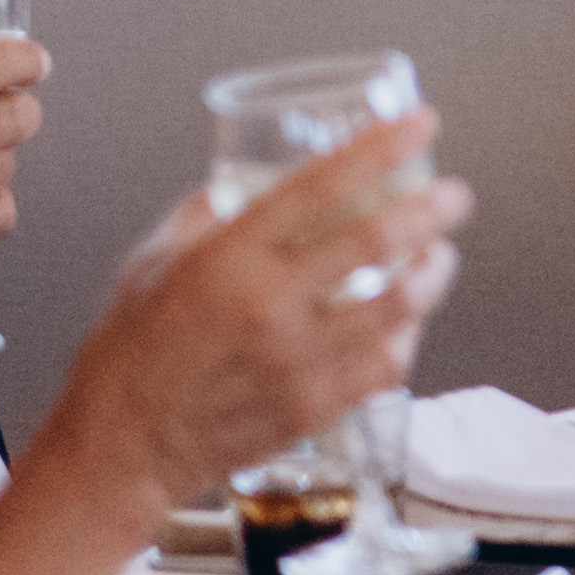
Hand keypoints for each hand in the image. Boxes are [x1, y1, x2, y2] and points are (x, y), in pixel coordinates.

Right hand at [51, 116, 470, 506]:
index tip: (420, 125)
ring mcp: (297, 361)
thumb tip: (241, 186)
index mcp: (227, 258)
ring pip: (398, 306)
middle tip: (453, 195)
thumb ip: (205, 216)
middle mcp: (270, 306)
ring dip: (433, 273)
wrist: (121, 449)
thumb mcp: (152, 261)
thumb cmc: (130, 356)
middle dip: (431, 208)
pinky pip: (385, 365)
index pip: (322, 186)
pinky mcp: (314, 407)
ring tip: (440, 256)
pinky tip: (407, 322)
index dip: (381, 149)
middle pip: (377, 240)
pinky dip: (407, 336)